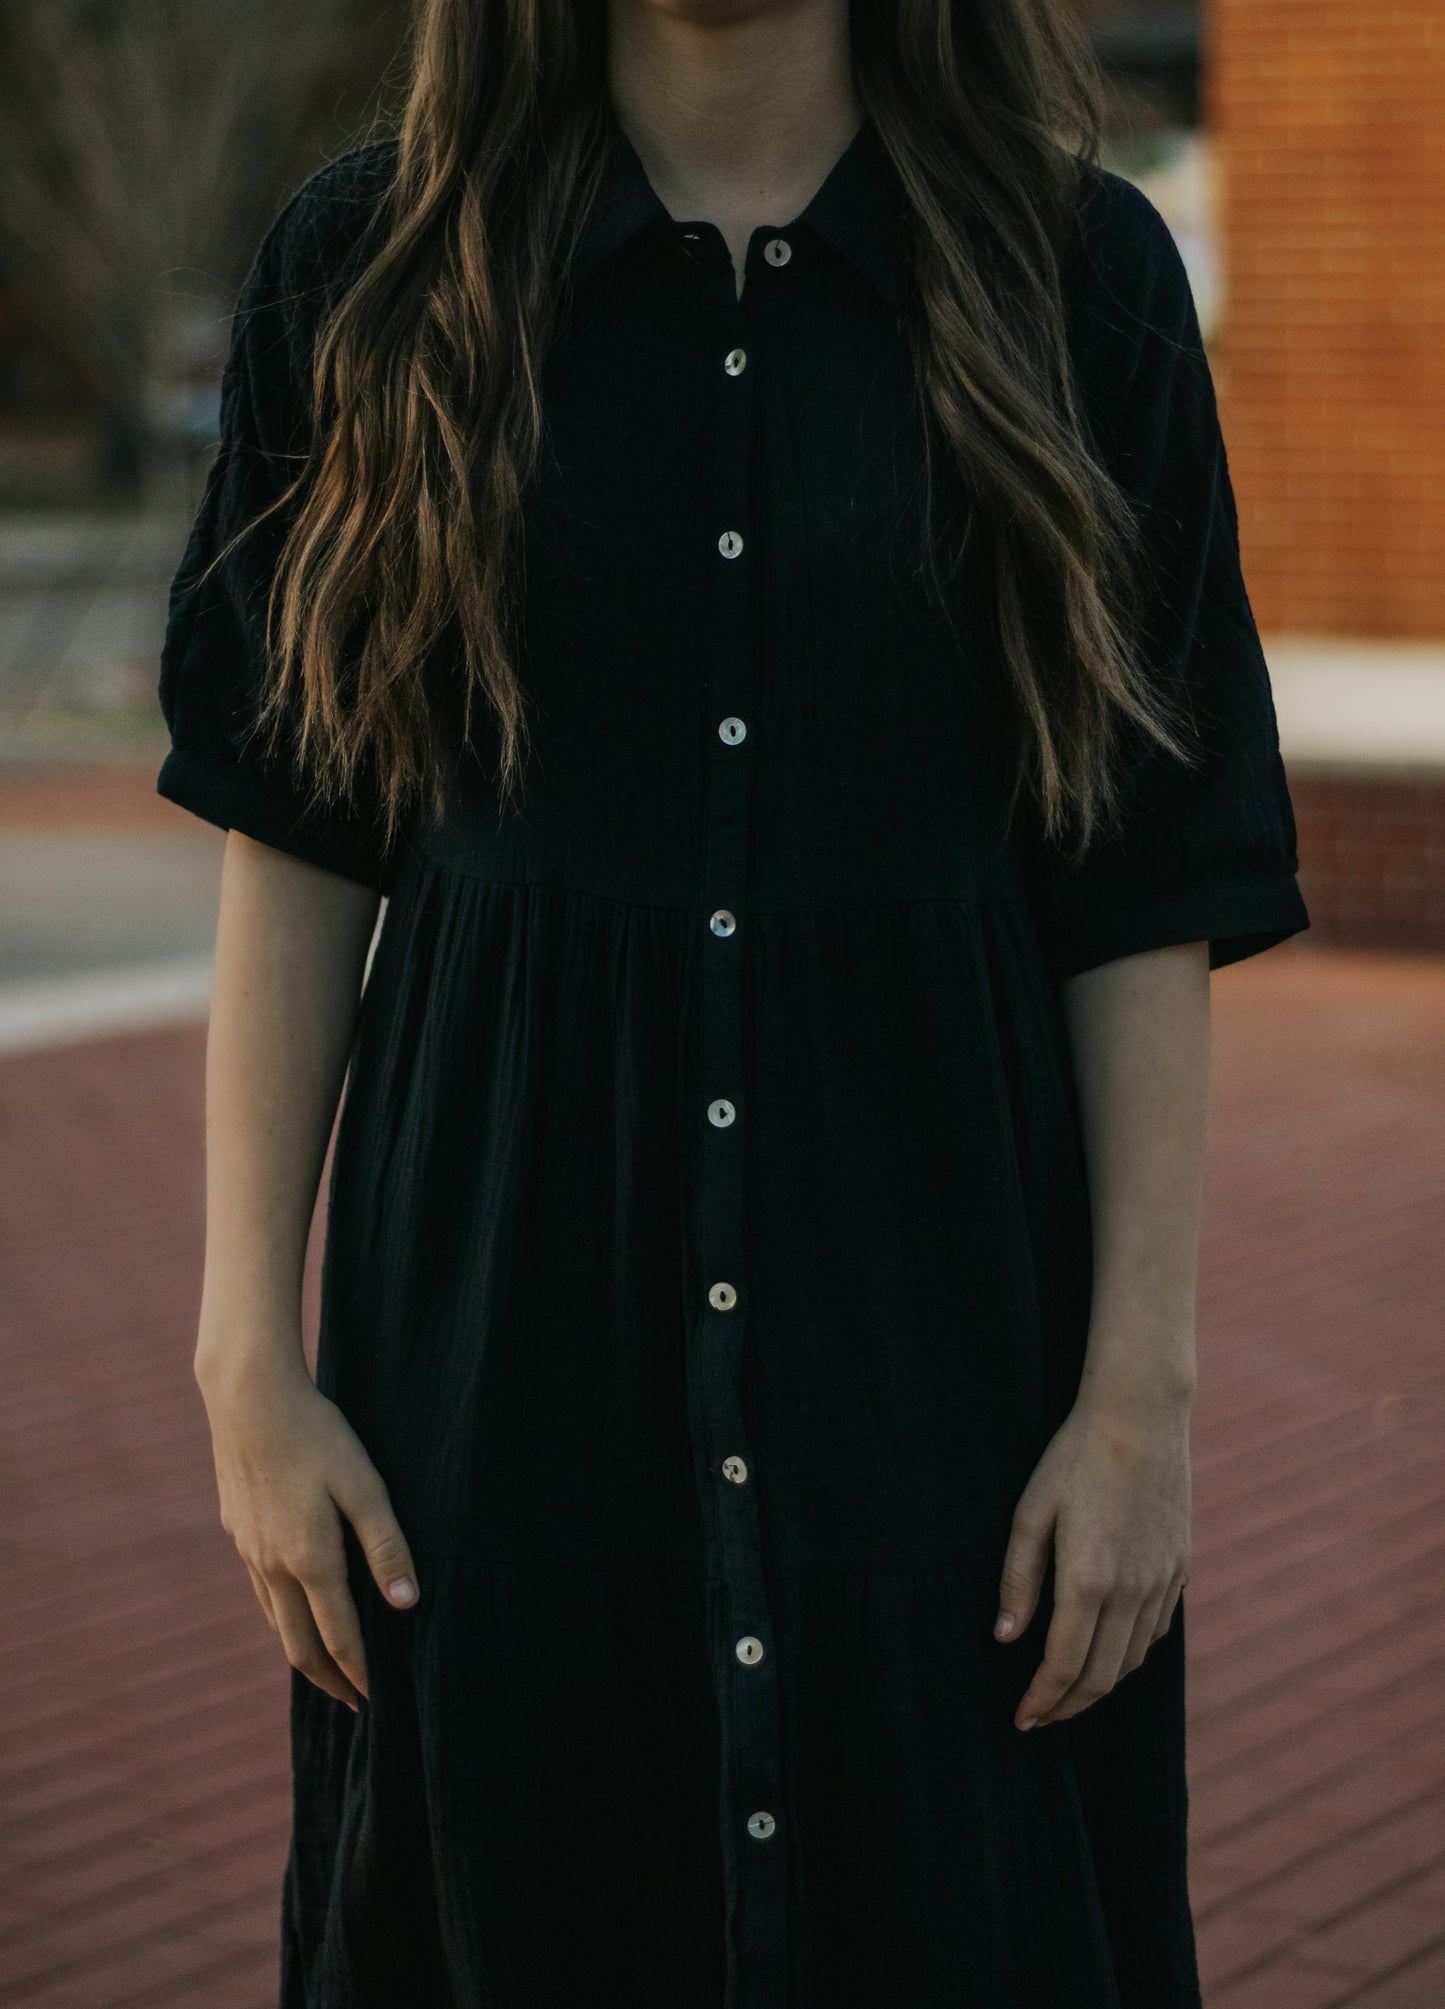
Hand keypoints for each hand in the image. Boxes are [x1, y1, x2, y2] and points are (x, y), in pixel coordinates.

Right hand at [195, 1346, 419, 1710]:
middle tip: (354, 1703)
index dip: (359, 1673)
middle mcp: (273, 1565)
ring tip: (328, 1667)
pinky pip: (261, 1591)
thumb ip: (386, 1546)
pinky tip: (293, 1609)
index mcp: (309, 1560)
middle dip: (329, 1680)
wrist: (249, 1398)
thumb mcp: (364, 1485)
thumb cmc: (317, 1436)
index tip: (376, 1701)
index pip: (338, 1637)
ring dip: (303, 1651)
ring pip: (275, 1621)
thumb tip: (406, 1605)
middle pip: (299, 1645)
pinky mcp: (238, 1531)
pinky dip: (280, 1616)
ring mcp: (250, 1550)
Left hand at [993, 1384, 1190, 1729]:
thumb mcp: (1031, 1512)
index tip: (1022, 1719)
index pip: (1066, 1665)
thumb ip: (1019, 1579)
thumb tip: (1006, 1638)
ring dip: (1100, 1686)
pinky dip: (1129, 1654)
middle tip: (1040, 1717)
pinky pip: (1155, 1632)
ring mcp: (1162, 1582)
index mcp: (1089, 1580)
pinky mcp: (1180, 1568)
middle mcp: (1132, 1591)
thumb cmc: (1074, 1459)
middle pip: (1103, 1676)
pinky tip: (1107, 1650)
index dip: (1042, 1700)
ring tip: (1068, 1692)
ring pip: (1133, 1660)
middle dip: (1069, 1706)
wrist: (1141, 1418)